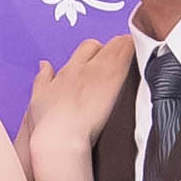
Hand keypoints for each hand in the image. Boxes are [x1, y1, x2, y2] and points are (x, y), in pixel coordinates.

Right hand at [25, 35, 134, 153]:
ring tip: (138, 53)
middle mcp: (85, 68)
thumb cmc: (49, 123)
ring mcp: (101, 73)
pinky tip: (142, 58)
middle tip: (125, 55)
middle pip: (105, 45)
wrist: (61, 136)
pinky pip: (129, 58)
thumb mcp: (38, 97)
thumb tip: (45, 65)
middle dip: (116, 47)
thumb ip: (43, 78)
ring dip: (129, 48)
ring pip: (119, 47)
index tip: (104, 58)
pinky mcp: (114, 82)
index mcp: (69, 70)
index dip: (98, 50)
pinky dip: (136, 55)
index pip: (88, 47)